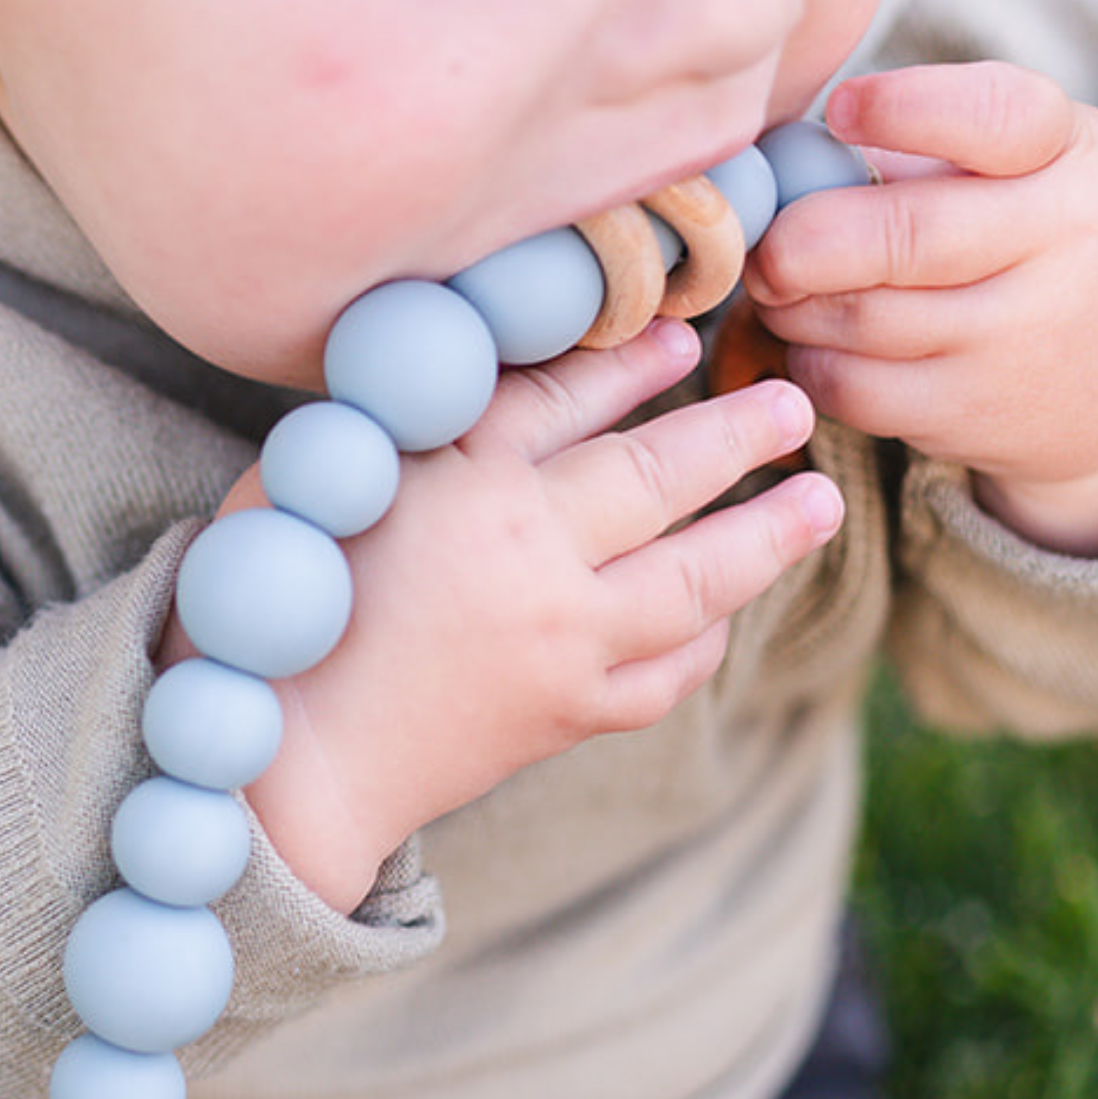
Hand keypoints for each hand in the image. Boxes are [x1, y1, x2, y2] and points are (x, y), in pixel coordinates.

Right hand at [227, 319, 842, 911]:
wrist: (287, 764)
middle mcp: (529, 554)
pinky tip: (727, 616)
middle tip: (791, 405)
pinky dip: (706, 640)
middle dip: (736, 434)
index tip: (682, 334)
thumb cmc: (276, 607)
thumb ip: (398, 426)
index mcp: (461, 482)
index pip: (569, 400)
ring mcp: (562, 641)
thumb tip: (466, 369)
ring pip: (693, 577)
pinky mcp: (568, 714)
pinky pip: (668, 673)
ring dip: (765, 535)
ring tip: (821, 499)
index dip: (632, 362)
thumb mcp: (315, 482)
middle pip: (657, 476)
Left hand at [741, 63, 1097, 555]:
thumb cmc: (1039, 239)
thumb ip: (917, 146)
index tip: (841, 110)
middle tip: (765, 245)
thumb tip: (779, 158)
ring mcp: (1022, 339)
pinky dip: (809, 362)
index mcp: (1072, 154)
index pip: (995, 117)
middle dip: (800, 240)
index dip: (906, 109)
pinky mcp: (973, 416)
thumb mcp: (1024, 166)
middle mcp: (1065, 243)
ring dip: (792, 305)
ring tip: (785, 288)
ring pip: (858, 319)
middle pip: (900, 236)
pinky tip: (818, 342)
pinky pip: (850, 387)